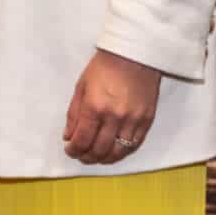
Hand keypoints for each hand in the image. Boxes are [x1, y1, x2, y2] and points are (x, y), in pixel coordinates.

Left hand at [63, 48, 160, 163]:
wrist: (134, 56)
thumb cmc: (103, 68)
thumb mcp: (81, 87)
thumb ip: (74, 114)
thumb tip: (68, 136)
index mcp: (94, 106)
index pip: (82, 139)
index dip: (74, 149)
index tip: (69, 150)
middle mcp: (114, 117)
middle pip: (99, 149)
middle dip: (87, 156)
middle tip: (81, 156)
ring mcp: (132, 120)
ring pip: (118, 151)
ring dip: (104, 158)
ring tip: (95, 157)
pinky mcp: (147, 121)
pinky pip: (134, 145)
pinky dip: (122, 152)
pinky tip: (113, 152)